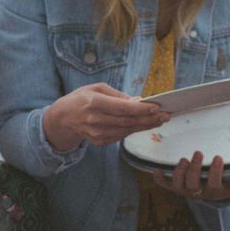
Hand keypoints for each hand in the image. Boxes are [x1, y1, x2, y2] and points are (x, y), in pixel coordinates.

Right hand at [43, 84, 166, 151]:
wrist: (63, 118)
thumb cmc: (81, 99)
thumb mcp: (96, 88)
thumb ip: (117, 95)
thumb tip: (137, 101)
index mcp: (93, 103)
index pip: (122, 108)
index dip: (140, 109)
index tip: (156, 107)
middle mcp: (95, 120)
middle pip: (127, 122)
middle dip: (149, 119)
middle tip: (165, 115)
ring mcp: (96, 133)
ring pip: (127, 130)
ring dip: (145, 126)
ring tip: (159, 120)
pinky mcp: (99, 142)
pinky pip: (121, 136)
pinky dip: (133, 130)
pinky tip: (144, 125)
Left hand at [151, 151, 229, 201]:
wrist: (214, 191)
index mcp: (215, 191)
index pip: (214, 185)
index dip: (215, 173)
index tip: (218, 157)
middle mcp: (198, 192)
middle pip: (192, 185)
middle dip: (193, 170)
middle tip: (198, 153)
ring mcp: (185, 189)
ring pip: (178, 185)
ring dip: (178, 172)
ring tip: (183, 158)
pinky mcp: (175, 186)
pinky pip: (164, 185)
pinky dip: (159, 179)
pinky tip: (156, 169)